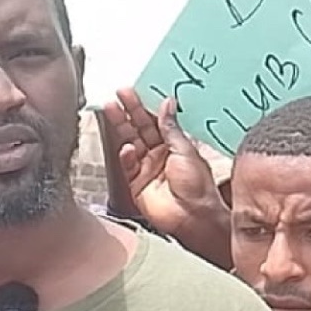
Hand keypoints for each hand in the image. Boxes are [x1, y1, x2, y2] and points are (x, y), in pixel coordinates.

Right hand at [102, 89, 231, 267]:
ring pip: (130, 142)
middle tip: (119, 95)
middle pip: (140, 128)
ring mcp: (147, 169)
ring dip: (121, 126)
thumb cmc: (198, 188)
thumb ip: (171, 127)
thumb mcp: (186, 150)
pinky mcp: (137, 185)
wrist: (194, 218)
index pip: (156, 121)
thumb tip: (167, 103)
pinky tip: (127, 148)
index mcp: (174, 146)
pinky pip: (128, 166)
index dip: (144, 106)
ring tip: (112, 109)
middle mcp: (159, 156)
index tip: (134, 92)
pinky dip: (126, 156)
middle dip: (129, 111)